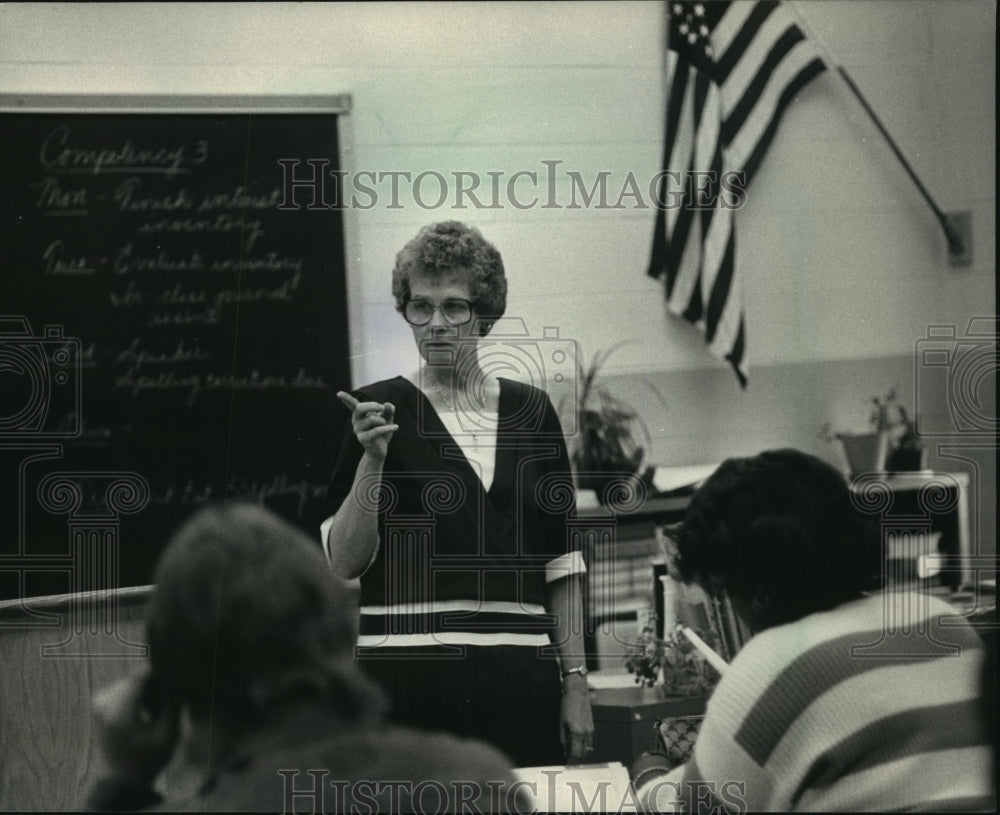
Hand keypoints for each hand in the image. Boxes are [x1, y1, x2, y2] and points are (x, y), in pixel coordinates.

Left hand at [91, 669, 179, 784]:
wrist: (120, 779)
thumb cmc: (148, 760)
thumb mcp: (169, 734)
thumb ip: (172, 703)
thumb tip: (175, 678)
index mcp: (119, 713)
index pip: (140, 676)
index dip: (160, 674)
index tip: (175, 682)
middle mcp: (104, 704)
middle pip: (135, 678)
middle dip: (154, 684)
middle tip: (168, 702)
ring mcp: (99, 703)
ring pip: (130, 681)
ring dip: (146, 690)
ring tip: (156, 710)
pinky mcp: (99, 704)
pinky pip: (123, 687)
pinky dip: (137, 694)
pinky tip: (146, 711)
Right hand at [338, 391, 397, 461]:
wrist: (380, 450)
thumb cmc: (382, 431)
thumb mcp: (387, 418)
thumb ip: (388, 410)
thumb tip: (387, 404)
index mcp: (359, 414)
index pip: (352, 404)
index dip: (346, 399)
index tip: (339, 393)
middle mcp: (356, 421)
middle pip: (359, 408)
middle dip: (373, 405)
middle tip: (382, 408)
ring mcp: (358, 430)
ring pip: (371, 419)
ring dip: (382, 420)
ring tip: (385, 425)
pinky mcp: (363, 438)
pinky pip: (377, 430)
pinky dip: (388, 428)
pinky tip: (396, 427)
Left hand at [560, 676, 594, 762]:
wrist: (577, 694)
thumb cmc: (566, 707)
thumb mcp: (561, 723)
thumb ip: (563, 739)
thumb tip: (564, 752)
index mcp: (576, 732)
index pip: (575, 753)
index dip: (570, 759)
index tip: (566, 762)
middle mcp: (585, 733)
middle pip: (583, 754)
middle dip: (576, 758)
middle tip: (569, 758)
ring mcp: (590, 731)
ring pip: (587, 749)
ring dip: (581, 752)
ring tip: (572, 750)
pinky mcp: (592, 728)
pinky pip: (590, 742)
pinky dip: (584, 745)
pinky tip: (577, 743)